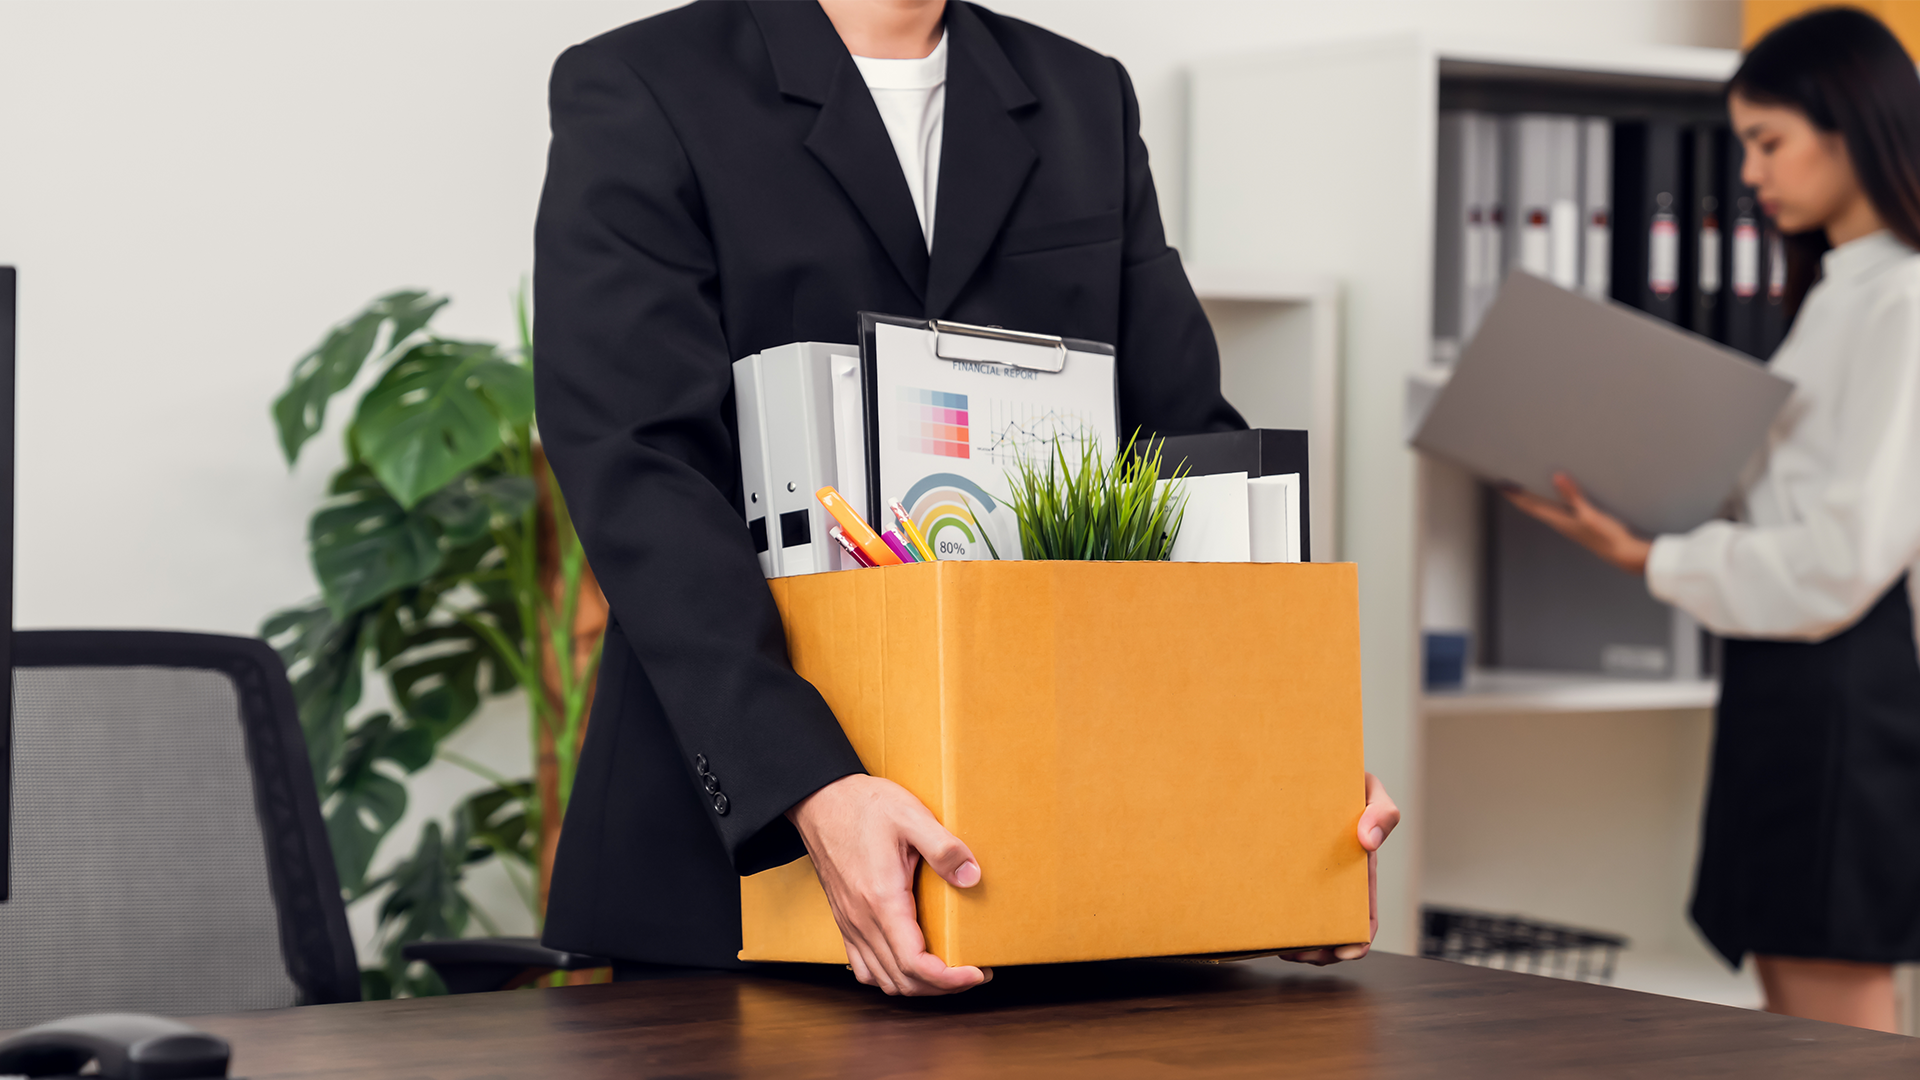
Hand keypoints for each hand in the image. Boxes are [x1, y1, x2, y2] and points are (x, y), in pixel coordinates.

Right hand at [786, 774, 989, 995]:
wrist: (819, 800)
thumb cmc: (863, 805)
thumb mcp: (911, 816)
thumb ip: (943, 848)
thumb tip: (972, 876)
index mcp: (881, 900)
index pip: (915, 964)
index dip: (949, 979)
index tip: (976, 972)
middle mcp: (862, 920)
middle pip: (902, 980)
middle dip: (942, 986)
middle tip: (973, 971)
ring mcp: (850, 923)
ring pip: (883, 979)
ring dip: (917, 985)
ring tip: (947, 972)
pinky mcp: (845, 919)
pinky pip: (864, 967)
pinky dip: (890, 976)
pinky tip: (909, 963)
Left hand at [1280, 771, 1400, 965]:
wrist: (1309, 763)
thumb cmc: (1345, 780)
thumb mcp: (1370, 790)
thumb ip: (1381, 812)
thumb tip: (1368, 841)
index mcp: (1359, 871)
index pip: (1364, 918)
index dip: (1357, 941)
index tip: (1343, 953)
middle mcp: (1333, 880)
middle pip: (1331, 931)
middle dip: (1316, 951)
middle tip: (1292, 951)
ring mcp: (1305, 876)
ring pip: (1302, 922)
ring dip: (1291, 939)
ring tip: (1272, 941)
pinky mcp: (1280, 868)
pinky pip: (1276, 898)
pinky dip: (1270, 915)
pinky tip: (1257, 914)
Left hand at [1504, 472, 1651, 575]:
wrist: (1623, 553)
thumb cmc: (1606, 535)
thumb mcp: (1589, 513)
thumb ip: (1573, 495)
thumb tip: (1556, 476)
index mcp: (1558, 520)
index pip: (1530, 506)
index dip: (1515, 496)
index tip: (1502, 485)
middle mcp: (1560, 522)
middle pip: (1533, 507)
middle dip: (1519, 496)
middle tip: (1508, 483)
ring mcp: (1569, 524)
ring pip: (1543, 509)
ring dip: (1532, 499)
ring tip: (1524, 488)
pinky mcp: (1578, 524)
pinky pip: (1556, 510)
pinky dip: (1548, 502)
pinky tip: (1553, 497)